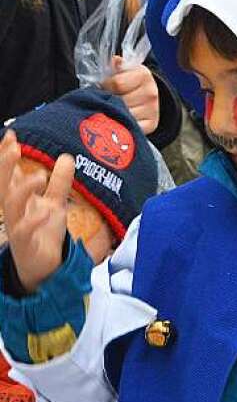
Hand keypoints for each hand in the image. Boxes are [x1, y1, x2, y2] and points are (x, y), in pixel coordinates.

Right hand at [0, 132, 72, 293]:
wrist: (44, 266)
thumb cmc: (44, 233)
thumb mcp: (55, 203)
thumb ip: (60, 182)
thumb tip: (66, 157)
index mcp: (19, 199)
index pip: (8, 174)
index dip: (5, 156)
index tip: (11, 135)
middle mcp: (14, 211)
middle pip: (2, 185)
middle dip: (4, 166)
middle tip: (12, 146)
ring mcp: (17, 227)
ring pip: (11, 206)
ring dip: (22, 190)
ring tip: (39, 176)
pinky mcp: (26, 244)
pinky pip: (25, 231)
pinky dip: (33, 221)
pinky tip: (45, 212)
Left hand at [101, 57, 158, 134]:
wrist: (144, 96)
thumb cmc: (128, 82)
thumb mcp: (122, 70)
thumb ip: (115, 66)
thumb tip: (115, 61)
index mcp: (143, 75)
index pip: (117, 83)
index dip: (106, 85)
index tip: (105, 87)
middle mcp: (151, 93)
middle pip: (119, 100)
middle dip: (110, 100)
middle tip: (109, 99)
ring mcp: (152, 110)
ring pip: (123, 114)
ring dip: (114, 113)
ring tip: (114, 108)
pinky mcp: (151, 124)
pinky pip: (130, 127)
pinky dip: (122, 125)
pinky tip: (120, 118)